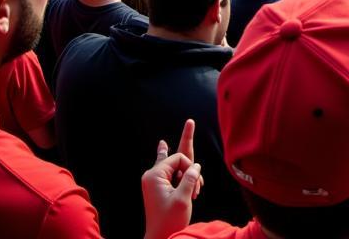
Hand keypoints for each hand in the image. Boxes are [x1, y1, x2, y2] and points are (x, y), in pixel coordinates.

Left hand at [142, 120, 201, 238]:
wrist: (160, 238)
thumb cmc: (169, 221)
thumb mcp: (183, 198)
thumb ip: (190, 178)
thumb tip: (196, 165)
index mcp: (155, 175)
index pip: (179, 157)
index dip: (190, 168)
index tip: (194, 184)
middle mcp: (152, 175)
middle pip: (175, 157)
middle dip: (187, 157)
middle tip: (190, 122)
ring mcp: (154, 181)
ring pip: (176, 167)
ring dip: (187, 176)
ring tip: (196, 191)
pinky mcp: (158, 187)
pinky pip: (169, 171)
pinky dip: (179, 172)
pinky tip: (166, 149)